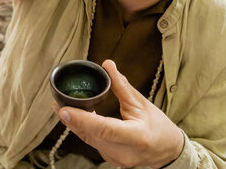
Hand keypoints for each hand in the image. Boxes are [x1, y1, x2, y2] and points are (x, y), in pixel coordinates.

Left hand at [55, 60, 184, 167]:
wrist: (167, 151)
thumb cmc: (159, 127)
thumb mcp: (142, 104)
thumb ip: (122, 86)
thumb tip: (108, 65)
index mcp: (136, 136)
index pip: (104, 128)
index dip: (82, 119)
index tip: (65, 109)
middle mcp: (124, 152)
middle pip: (91, 135)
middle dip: (72, 119)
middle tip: (58, 103)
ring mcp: (116, 159)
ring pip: (89, 140)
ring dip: (75, 124)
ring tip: (62, 108)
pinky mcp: (111, 160)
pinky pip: (92, 143)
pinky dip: (84, 130)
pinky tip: (76, 119)